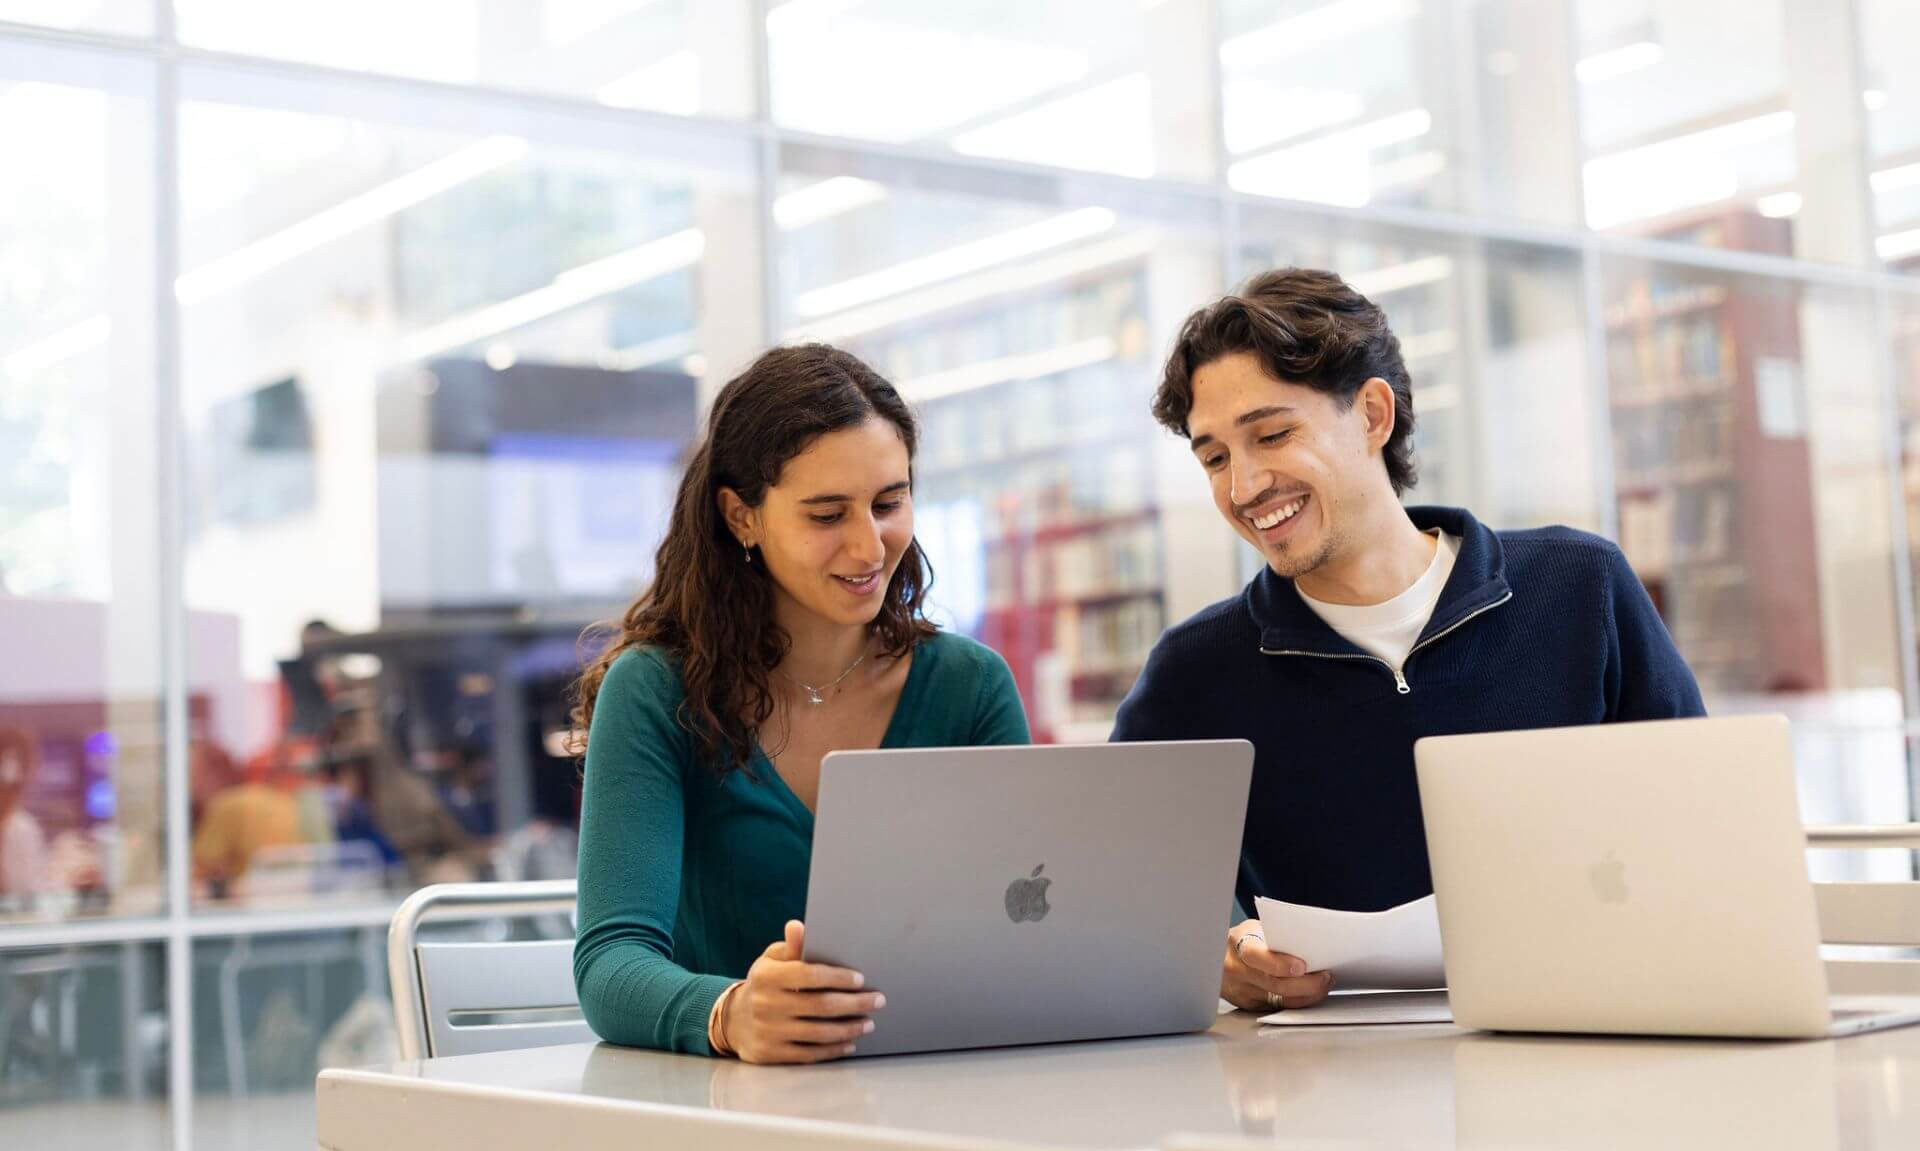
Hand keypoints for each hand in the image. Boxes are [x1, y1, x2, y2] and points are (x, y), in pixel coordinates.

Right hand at [723, 920, 885, 1063]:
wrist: (733, 1020)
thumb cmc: (764, 983)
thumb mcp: (771, 960)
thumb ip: (790, 946)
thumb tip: (798, 926)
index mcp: (767, 976)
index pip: (810, 975)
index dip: (839, 978)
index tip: (861, 980)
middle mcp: (766, 1004)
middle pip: (821, 1006)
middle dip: (855, 1004)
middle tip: (878, 1001)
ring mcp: (768, 1032)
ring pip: (819, 1033)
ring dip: (849, 1029)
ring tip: (868, 1023)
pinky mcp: (771, 1054)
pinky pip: (809, 1054)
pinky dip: (833, 1049)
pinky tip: (849, 1042)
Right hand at [1220, 919, 1333, 1011]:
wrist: (1218, 956)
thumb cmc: (1243, 939)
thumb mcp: (1254, 929)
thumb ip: (1276, 937)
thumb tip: (1311, 945)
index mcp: (1236, 944)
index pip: (1256, 956)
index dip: (1280, 964)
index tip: (1302, 966)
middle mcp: (1235, 971)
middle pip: (1274, 984)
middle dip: (1305, 984)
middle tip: (1326, 977)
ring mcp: (1240, 991)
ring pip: (1279, 1001)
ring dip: (1307, 995)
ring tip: (1324, 984)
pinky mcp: (1248, 1005)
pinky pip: (1278, 1008)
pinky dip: (1297, 1001)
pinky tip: (1310, 993)